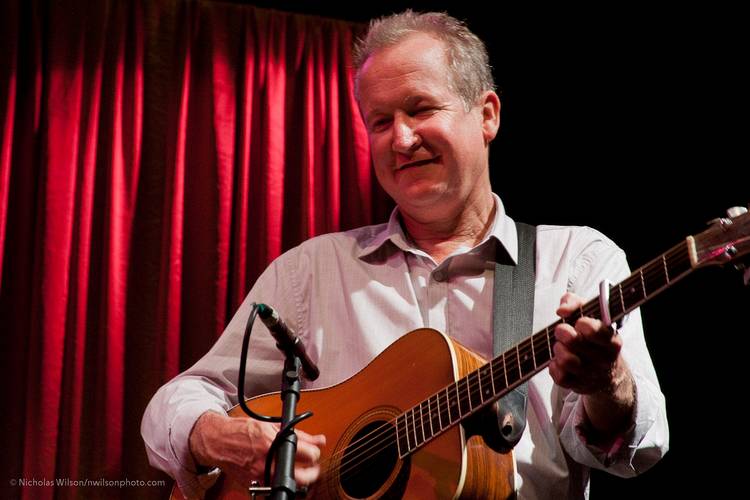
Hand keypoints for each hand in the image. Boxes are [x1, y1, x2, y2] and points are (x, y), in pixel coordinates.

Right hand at [189, 411, 325, 487]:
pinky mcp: (256, 487)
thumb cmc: (244, 432)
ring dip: (300, 480)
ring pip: (292, 486)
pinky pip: (276, 489)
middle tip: (312, 467)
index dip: (315, 453)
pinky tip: (283, 476)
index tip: (314, 452)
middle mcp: (268, 463)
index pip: (309, 454)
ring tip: (300, 472)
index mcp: (274, 444)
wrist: (220, 442)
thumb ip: (299, 435)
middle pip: (305, 477)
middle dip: (313, 472)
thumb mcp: (273, 426)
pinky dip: (282, 484)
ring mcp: (262, 477)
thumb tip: (320, 440)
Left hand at [550, 292, 634, 438]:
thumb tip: (562, 310)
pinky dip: (554, 366)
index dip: (583, 324)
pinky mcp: (578, 385)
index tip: (579, 322)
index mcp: (611, 340)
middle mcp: (604, 359)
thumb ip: (575, 302)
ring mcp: (591, 374)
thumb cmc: (594, 337)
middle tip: (561, 330)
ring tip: (560, 346)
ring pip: (567, 361)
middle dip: (563, 332)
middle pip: (575, 342)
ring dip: (558, 349)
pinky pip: (560, 377)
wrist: (608, 374)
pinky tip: (558, 361)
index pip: (597, 331)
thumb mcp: (591, 315)